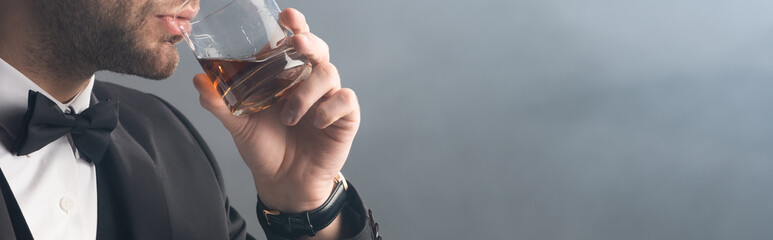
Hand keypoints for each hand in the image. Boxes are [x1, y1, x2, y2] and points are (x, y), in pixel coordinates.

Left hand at [192, 8, 359, 212]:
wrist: (283, 183)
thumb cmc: (264, 149)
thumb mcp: (238, 125)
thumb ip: (220, 103)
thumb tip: (199, 81)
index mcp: (285, 75)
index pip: (292, 41)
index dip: (294, 24)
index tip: (286, 16)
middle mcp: (308, 81)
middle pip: (317, 48)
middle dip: (308, 40)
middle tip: (296, 44)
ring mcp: (328, 97)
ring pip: (329, 72)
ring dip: (307, 91)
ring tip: (289, 116)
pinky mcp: (344, 117)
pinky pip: (345, 99)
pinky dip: (328, 108)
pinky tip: (315, 123)